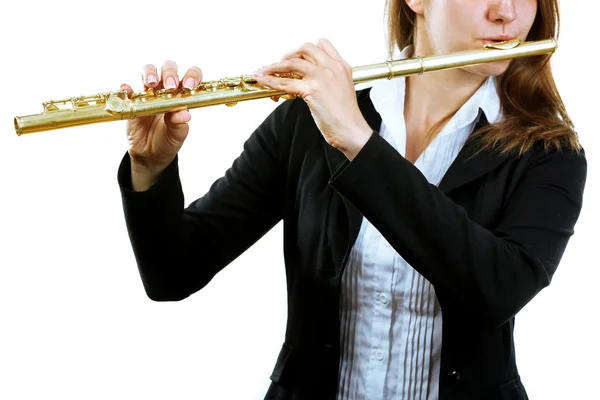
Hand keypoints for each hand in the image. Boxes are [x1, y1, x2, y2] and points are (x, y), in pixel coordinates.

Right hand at [120, 60, 201, 170]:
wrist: (150, 154)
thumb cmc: (168, 141)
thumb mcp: (177, 136)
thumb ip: (179, 124)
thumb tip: (184, 114)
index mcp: (182, 96)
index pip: (191, 77)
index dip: (192, 76)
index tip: (189, 86)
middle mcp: (166, 90)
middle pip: (168, 68)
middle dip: (170, 73)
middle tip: (170, 86)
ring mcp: (149, 93)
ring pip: (148, 72)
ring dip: (149, 73)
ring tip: (150, 83)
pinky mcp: (133, 101)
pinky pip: (128, 90)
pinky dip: (126, 88)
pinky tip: (127, 91)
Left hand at [253, 38, 372, 159]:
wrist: (352, 130)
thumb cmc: (347, 117)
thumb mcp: (342, 90)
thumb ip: (329, 81)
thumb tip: (309, 83)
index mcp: (341, 66)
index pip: (322, 44)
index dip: (306, 50)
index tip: (296, 58)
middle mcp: (332, 67)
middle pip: (305, 48)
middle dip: (289, 54)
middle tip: (280, 64)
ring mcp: (322, 76)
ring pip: (291, 62)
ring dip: (274, 66)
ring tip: (264, 71)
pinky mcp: (312, 89)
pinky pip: (285, 82)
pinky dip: (270, 80)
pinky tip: (262, 80)